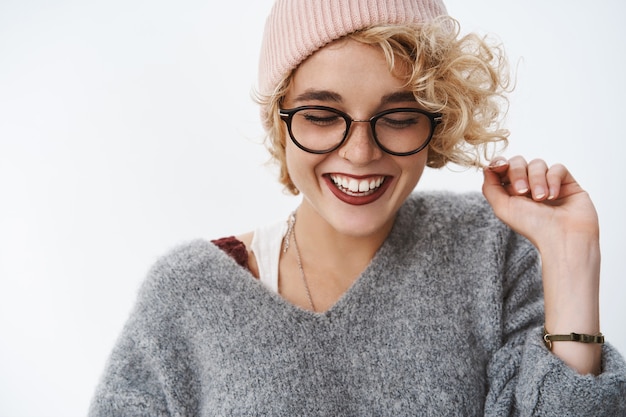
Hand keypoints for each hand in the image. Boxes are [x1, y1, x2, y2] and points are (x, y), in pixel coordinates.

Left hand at [481, 156, 598, 250]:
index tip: (500, 167)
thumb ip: (490, 187)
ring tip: (541, 199)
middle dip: (518, 173)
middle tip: (522, 192)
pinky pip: (557, 168)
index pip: (502, 167)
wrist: (562, 237)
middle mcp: (528, 187)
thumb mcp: (502, 207)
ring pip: (537, 164)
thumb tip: (487, 167)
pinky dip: (553, 180)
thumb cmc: (533, 226)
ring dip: (536, 180)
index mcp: (511, 192)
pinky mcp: (567, 182)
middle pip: (518, 162)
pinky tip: (554, 197)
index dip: (499, 163)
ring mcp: (547, 183)